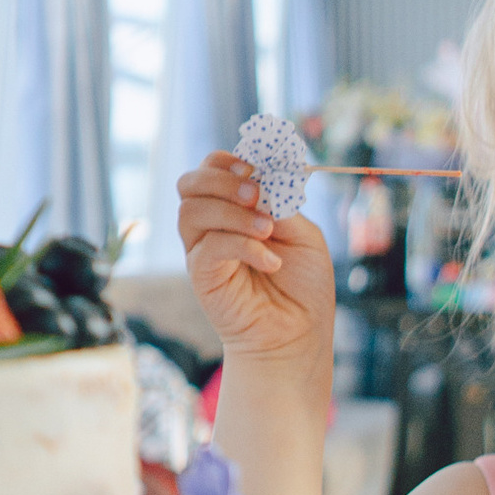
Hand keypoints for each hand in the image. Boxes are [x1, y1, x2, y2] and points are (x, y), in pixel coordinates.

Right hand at [176, 153, 337, 370]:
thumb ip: (282, 204)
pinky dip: (242, 246)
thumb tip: (262, 177)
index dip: (228, 161)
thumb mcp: (304, 235)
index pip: (212, 168)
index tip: (256, 168)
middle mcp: (213, 224)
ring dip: (232, 212)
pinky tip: (271, 261)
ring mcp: (203, 249)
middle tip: (256, 195)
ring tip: (267, 230)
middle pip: (189, 183)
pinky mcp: (202, 275)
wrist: (298, 333)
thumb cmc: (303, 285)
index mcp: (235, 207)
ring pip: (191, 211)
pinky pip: (209, 246)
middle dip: (220, 180)